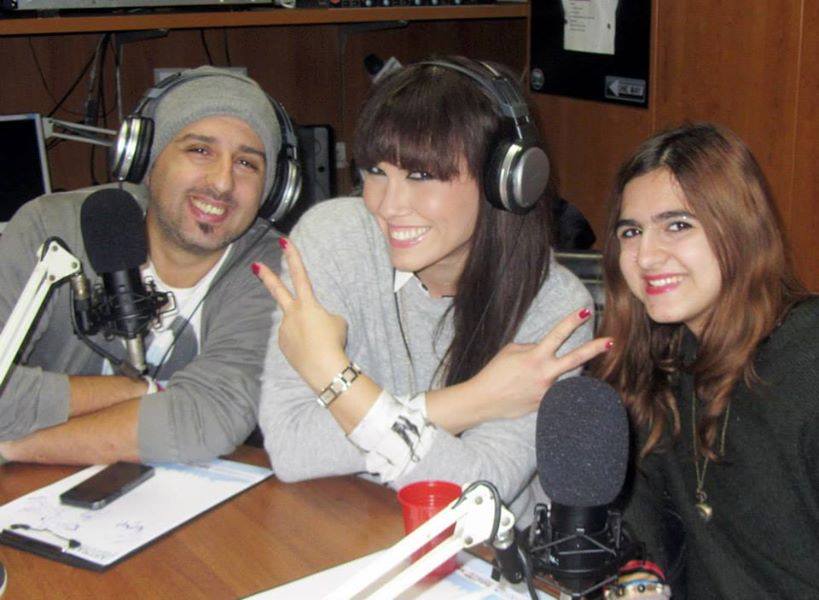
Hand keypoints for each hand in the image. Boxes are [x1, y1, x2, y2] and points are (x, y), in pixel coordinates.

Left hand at [254, 238, 349, 392]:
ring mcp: (284, 329)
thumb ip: (321, 316)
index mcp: (307, 304)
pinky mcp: (283, 345)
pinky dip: (302, 343)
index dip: (293, 257)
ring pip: (296, 325)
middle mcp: (292, 313)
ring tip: (318, 344)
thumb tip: (310, 323)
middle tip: (255, 266)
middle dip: (267, 276)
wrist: (325, 368)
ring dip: (306, 331)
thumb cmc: (334, 342)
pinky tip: (310, 351)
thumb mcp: (337, 322)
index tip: (283, 242)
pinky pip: (294, 339)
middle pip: (278, 290)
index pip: (300, 275)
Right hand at [467, 308, 610, 421]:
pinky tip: (527, 390)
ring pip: (562, 377)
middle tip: (611, 341)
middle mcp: (545, 373)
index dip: (572, 321)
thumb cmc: (494, 373)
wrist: (483, 400)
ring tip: (530, 377)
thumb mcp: (510, 351)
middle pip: (576, 359)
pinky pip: (552, 392)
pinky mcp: (545, 404)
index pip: (558, 334)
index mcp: (535, 357)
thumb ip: (531, 348)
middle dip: (594, 349)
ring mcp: (547, 391)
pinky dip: (545, 388)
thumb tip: (544, 350)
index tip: (586, 312)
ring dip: (554, 374)